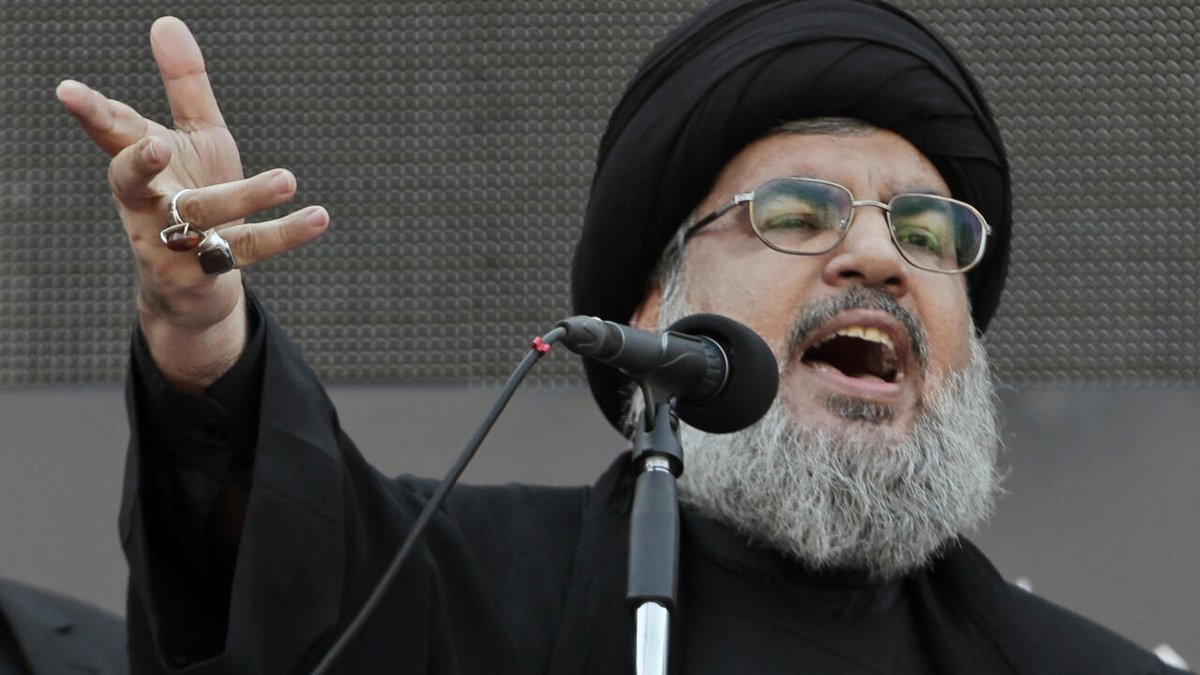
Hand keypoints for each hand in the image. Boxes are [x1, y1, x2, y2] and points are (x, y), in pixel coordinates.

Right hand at [57, 16, 328, 390]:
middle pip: (133, 183)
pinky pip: (248, 250)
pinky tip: (319, 215)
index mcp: (141, 165)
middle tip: (153, 143)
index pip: (112, 133)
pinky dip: (285, 234)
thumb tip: (166, 22)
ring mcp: (172, 241)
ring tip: (286, 178)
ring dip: (242, 196)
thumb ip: (183, 86)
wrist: (194, 287)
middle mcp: (146, 204)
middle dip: (139, 164)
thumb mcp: (194, 138)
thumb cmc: (191, 196)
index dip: (90, 112)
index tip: (67, 90)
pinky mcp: (206, 271)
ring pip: (201, 216)